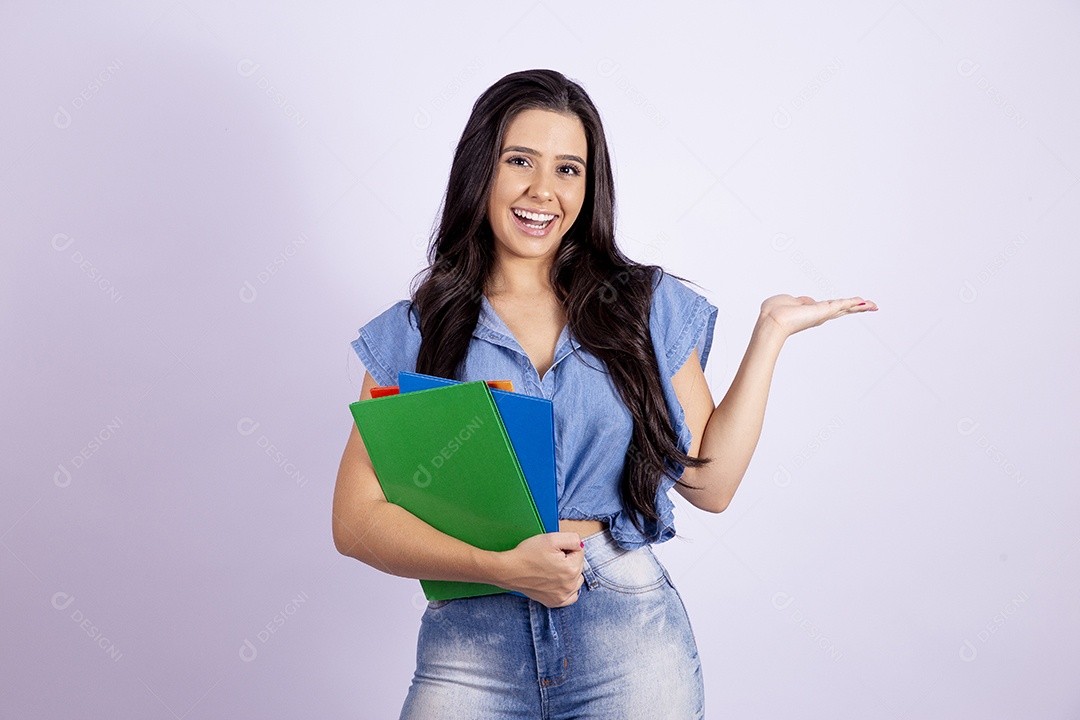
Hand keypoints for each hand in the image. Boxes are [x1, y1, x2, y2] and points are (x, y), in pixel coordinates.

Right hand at [496, 532, 584, 607]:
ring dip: (569, 573)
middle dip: (568, 559)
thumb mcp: (551, 538)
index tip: (553, 550)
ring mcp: (562, 596)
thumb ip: (573, 539)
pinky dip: (568, 588)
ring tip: (553, 568)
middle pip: (578, 565)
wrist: (509, 570)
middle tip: (550, 558)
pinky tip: (558, 581)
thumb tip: (580, 545)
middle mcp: (570, 585)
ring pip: (577, 580)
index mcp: (571, 569)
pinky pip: (571, 596)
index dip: (566, 547)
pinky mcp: (555, 602)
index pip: (579, 551)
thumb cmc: (528, 554)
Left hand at [759, 294, 877, 338]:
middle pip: (842, 310)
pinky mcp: (824, 310)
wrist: (772, 321)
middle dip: (857, 307)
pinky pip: (843, 304)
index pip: (829, 308)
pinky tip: (866, 302)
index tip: (850, 305)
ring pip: (845, 308)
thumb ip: (797, 301)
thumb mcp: (786, 301)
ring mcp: (822, 313)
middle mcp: (819, 315)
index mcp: (810, 312)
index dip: (840, 306)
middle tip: (871, 306)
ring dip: (860, 306)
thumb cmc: (773, 312)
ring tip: (874, 305)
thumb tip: (804, 301)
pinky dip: (854, 302)